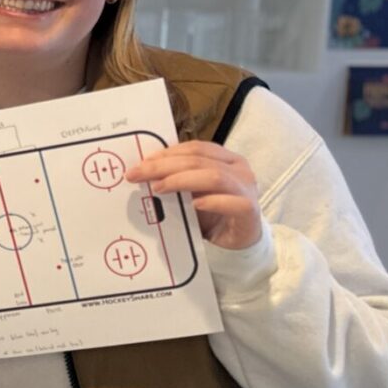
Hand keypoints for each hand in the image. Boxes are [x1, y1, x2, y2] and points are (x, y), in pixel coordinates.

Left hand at [126, 141, 263, 249]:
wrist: (239, 239)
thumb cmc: (214, 212)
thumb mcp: (193, 192)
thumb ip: (178, 179)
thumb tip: (144, 171)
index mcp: (226, 158)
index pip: (195, 148)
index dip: (168, 153)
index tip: (142, 162)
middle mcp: (239, 169)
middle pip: (198, 160)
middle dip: (164, 166)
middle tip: (138, 174)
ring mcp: (246, 189)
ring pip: (214, 177)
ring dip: (181, 180)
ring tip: (158, 188)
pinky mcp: (249, 210)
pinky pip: (233, 203)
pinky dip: (212, 202)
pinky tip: (195, 204)